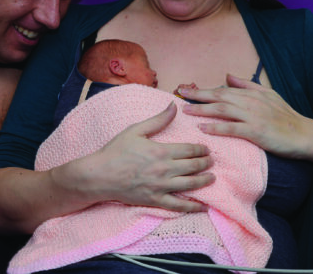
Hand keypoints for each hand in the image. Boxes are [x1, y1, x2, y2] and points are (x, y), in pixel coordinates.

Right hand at [86, 101, 214, 210]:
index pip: (189, 150)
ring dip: (205, 181)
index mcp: (160, 151)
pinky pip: (179, 205)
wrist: (100, 175)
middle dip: (206, 163)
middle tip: (211, 161)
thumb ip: (158, 119)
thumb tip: (174, 105)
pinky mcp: (155, 200)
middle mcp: (164, 170)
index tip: (206, 149)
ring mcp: (161, 187)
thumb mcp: (135, 130)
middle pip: (193, 166)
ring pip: (191, 184)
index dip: (201, 149)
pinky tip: (203, 205)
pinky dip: (193, 206)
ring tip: (212, 178)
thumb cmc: (116, 151)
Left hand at [178, 74, 312, 157]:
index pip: (222, 90)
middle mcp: (250, 103)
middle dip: (197, 95)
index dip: (203, 90)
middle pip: (219, 97)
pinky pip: (232, 129)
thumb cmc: (287, 117)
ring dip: (202, 110)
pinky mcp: (257, 132)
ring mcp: (254, 117)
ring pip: (222, 111)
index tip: (185, 89)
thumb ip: (247, 85)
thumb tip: (227, 76)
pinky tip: (203, 128)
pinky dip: (217, 128)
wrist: (307, 135)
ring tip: (186, 110)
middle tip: (179, 95)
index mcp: (252, 94)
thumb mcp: (268, 95)